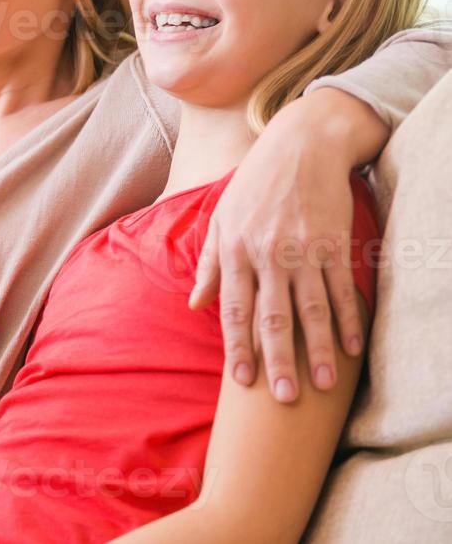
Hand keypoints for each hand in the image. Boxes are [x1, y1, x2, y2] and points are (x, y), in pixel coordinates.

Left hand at [190, 90, 380, 402]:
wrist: (301, 145)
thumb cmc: (255, 185)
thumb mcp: (222, 219)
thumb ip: (210, 265)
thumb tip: (194, 304)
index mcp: (235, 250)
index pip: (234, 309)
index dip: (237, 348)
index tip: (242, 381)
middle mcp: (267, 254)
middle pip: (273, 318)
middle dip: (277, 361)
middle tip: (282, 400)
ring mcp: (303, 250)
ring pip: (311, 310)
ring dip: (317, 351)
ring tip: (321, 385)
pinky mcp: (334, 243)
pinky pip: (341, 289)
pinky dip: (348, 320)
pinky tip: (352, 349)